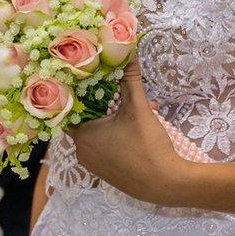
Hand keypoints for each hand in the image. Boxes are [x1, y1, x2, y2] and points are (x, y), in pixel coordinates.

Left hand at [65, 59, 193, 205]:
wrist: (166, 184)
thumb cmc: (148, 147)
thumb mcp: (138, 108)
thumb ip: (129, 79)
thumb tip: (128, 52)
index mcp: (82, 135)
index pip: (68, 107)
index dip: (79, 92)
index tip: (89, 79)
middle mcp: (81, 151)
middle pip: (84, 119)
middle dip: (102, 103)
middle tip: (116, 91)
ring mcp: (92, 164)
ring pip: (96, 133)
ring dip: (111, 119)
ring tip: (132, 108)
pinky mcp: (104, 172)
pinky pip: (103, 147)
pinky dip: (114, 135)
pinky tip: (134, 127)